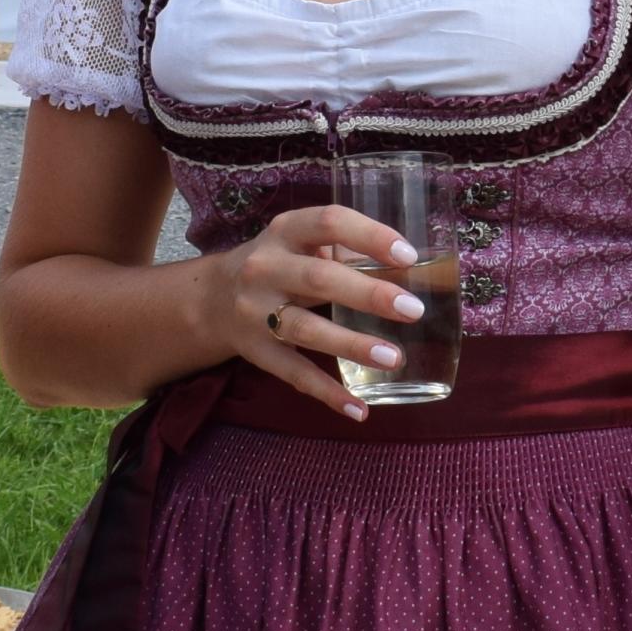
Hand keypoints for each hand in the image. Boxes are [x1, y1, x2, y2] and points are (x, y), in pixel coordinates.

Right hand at [198, 207, 427, 421]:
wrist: (214, 298)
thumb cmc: (281, 264)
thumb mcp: (302, 243)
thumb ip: (347, 251)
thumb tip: (417, 272)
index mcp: (286, 231)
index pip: (329, 222)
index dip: (370, 236)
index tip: (409, 257)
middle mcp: (266, 268)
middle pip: (318, 279)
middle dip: (368, 295)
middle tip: (413, 310)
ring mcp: (256, 312)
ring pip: (305, 329)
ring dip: (351, 345)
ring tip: (393, 357)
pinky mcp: (256, 351)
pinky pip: (293, 373)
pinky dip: (327, 392)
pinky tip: (358, 408)